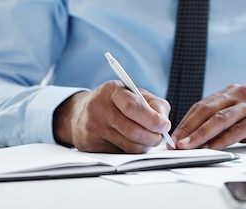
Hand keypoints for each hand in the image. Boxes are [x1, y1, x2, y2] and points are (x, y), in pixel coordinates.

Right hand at [53, 80, 170, 152]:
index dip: (153, 120)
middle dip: (153, 137)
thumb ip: (154, 105)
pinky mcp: (90, 144)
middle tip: (160, 137)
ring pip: (128, 146)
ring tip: (148, 139)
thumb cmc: (115, 101)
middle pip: (133, 131)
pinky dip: (131, 151)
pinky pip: (119, 153)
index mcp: (112, 90)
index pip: (134, 107)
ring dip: (144, 146)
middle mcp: (99, 108)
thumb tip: (164, 122)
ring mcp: (93, 127)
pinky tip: (132, 142)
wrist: (81, 111)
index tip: (165, 126)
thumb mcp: (134, 93)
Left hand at [170, 84, 245, 149]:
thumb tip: (197, 137)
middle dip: (189, 127)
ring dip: (201, 133)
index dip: (187, 120)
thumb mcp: (243, 115)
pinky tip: (214, 147)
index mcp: (232, 90)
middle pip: (207, 109)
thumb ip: (224, 122)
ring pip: (220, 118)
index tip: (175, 135)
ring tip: (188, 146)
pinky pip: (239, 129)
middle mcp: (241, 92)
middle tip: (176, 142)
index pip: (203, 104)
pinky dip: (223, 139)